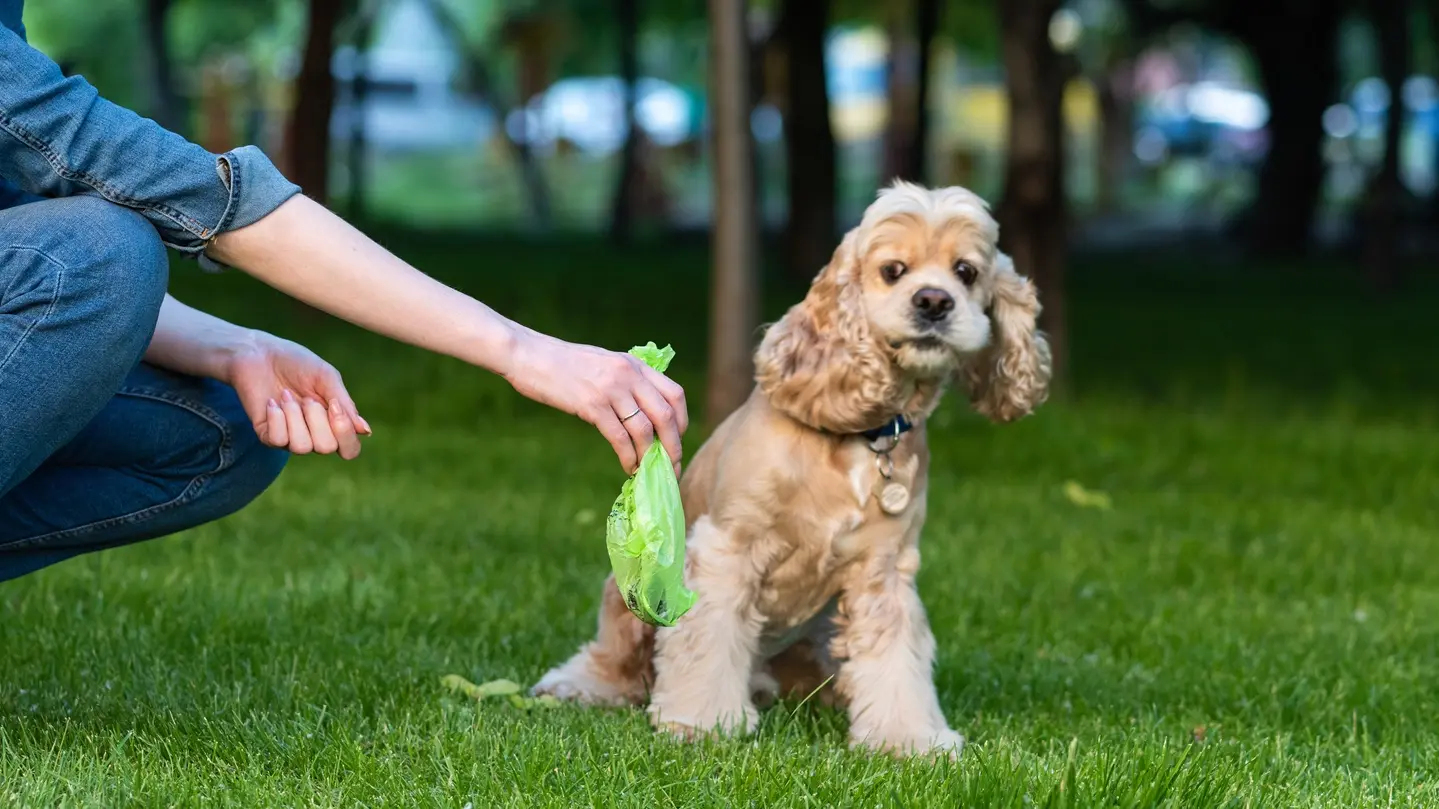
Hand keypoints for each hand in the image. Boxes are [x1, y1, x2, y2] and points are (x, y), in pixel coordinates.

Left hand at [220, 331, 370, 458]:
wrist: (259, 354)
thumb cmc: (296, 363)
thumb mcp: (327, 378)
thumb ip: (345, 404)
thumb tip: (365, 430)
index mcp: (333, 422)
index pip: (350, 449)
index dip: (345, 433)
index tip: (333, 405)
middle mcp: (314, 435)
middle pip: (327, 448)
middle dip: (317, 419)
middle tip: (306, 398)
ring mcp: (290, 437)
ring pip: (302, 447)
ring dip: (294, 416)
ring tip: (286, 396)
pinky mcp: (267, 435)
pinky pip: (278, 440)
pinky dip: (276, 418)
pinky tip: (272, 402)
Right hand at [502, 330, 688, 475]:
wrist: (530, 355)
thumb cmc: (564, 363)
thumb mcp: (604, 363)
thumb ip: (626, 381)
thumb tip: (643, 411)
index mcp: (635, 364)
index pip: (675, 394)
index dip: (683, 421)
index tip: (678, 440)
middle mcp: (628, 375)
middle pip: (666, 416)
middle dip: (673, 446)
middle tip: (672, 467)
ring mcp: (611, 389)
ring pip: (645, 430)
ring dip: (650, 457)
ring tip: (647, 472)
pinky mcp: (591, 405)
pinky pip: (619, 437)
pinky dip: (628, 456)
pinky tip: (627, 466)